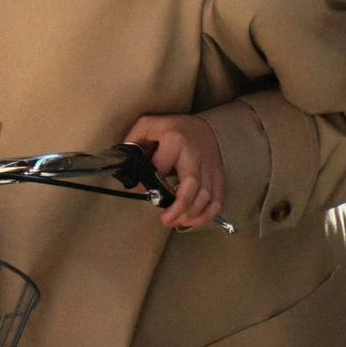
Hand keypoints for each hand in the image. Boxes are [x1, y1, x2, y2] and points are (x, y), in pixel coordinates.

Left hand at [123, 113, 225, 230]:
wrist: (200, 125)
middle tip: (165, 220)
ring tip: (176, 221)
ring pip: (206, 196)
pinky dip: (208, 214)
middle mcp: (194, 154)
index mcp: (175, 140)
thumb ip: (134, 143)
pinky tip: (194, 220)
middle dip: (179, 208)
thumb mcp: (147, 126)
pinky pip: (218, 199)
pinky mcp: (219, 175)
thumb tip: (126, 168)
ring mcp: (210, 165)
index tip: (143, 192)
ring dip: (192, 214)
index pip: (161, 168)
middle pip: (191, 186)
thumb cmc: (171, 128)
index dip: (150, 185)